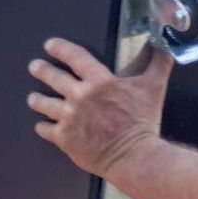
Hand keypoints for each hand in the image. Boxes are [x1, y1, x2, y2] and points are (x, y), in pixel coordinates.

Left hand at [28, 38, 172, 178]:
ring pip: (44, 104)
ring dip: (37, 99)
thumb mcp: (154, 86)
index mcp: (99, 81)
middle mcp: (79, 96)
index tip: (50, 45)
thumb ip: (158, 62)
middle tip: (34, 66)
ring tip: (33, 98)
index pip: (75, 57)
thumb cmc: (143, 121)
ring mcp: (69, 118)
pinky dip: (42, 126)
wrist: (134, 156)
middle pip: (53, 78)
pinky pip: (46, 129)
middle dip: (41, 70)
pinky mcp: (64, 138)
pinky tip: (40, 125)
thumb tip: (164, 42)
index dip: (60, 49)